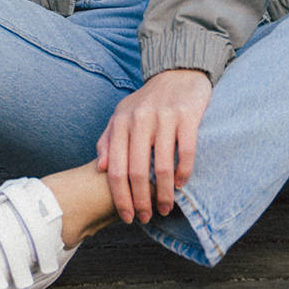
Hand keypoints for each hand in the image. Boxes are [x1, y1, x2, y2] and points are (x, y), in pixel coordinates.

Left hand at [97, 69, 211, 224]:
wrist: (177, 71)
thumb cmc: (147, 100)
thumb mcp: (121, 115)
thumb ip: (108, 140)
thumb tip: (100, 167)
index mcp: (120, 123)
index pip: (116, 169)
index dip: (120, 197)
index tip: (127, 215)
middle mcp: (140, 121)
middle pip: (138, 172)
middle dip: (141, 201)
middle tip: (147, 217)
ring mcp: (164, 118)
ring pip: (162, 166)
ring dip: (164, 193)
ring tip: (166, 207)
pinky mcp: (187, 116)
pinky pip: (186, 152)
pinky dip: (184, 173)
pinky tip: (182, 185)